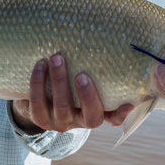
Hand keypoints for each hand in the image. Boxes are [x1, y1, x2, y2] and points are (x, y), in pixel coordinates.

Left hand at [11, 54, 133, 133]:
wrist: (36, 100)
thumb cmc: (69, 84)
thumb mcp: (84, 82)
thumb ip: (99, 72)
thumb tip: (118, 43)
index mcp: (94, 114)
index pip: (112, 118)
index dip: (120, 114)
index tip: (128, 102)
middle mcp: (78, 121)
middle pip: (90, 115)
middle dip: (86, 95)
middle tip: (81, 74)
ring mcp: (58, 122)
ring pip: (61, 107)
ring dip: (59, 81)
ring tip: (57, 58)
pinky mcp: (39, 118)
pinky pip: (38, 103)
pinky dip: (38, 82)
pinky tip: (40, 65)